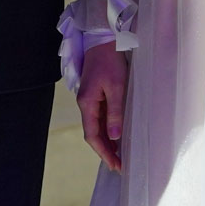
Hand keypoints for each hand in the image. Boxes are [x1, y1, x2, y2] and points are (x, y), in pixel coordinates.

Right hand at [77, 41, 127, 171]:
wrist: (103, 39)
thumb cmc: (110, 61)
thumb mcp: (117, 87)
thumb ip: (115, 113)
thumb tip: (115, 138)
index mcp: (87, 103)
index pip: (92, 136)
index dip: (103, 153)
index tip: (115, 165)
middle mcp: (85, 103)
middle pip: (92, 134)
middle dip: (105, 151)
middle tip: (120, 166)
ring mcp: (89, 99)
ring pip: (96, 127)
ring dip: (106, 142)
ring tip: (119, 156)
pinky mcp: (95, 94)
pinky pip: (100, 118)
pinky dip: (107, 130)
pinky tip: (116, 136)